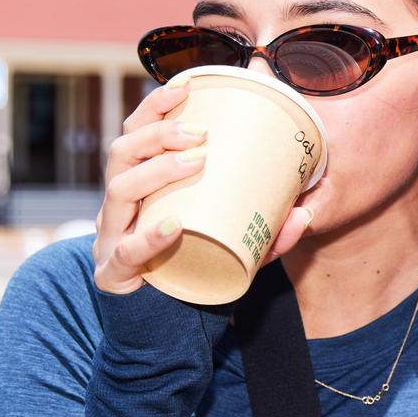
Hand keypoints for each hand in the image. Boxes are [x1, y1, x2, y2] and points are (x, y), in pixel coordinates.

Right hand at [92, 82, 311, 295]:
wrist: (161, 329)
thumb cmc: (191, 272)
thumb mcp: (232, 246)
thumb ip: (266, 233)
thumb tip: (306, 212)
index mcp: (139, 188)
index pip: (135, 135)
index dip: (154, 108)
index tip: (186, 86)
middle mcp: (119, 207)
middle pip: (122, 154)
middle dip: (157, 134)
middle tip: (199, 132)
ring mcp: (111, 240)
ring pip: (118, 193)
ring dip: (155, 171)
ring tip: (194, 162)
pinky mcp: (113, 275)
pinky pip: (125, 253)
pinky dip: (148, 238)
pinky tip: (172, 226)